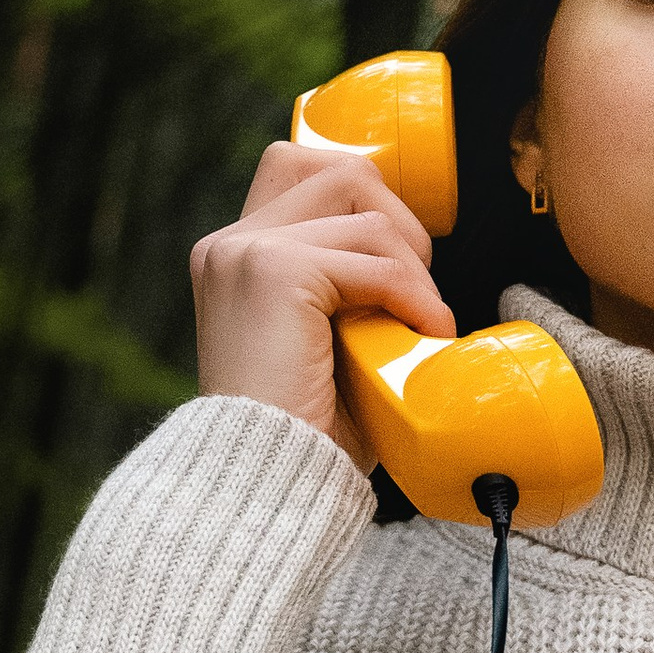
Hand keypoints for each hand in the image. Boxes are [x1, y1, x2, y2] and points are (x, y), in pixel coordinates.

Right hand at [191, 138, 453, 467]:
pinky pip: (376, 260)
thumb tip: (416, 263)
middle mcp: (230, 243)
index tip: (401, 261)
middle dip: (397, 222)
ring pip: (367, 214)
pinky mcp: (274, 272)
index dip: (366, 197)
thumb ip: (347, 292)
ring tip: (419, 325)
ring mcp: (247, 252)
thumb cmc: (302, 436)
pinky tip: (422, 336)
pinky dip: (414, 297)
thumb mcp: (322, 345)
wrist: (263, 485)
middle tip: (412, 295)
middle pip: (340, 170)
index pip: (302, 167)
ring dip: (412, 268)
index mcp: (234, 256)